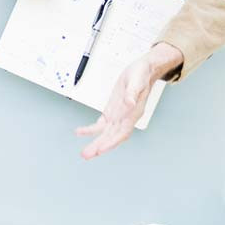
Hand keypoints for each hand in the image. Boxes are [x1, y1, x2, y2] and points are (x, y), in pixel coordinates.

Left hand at [75, 44, 179, 159]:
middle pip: (112, 136)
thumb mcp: (137, 80)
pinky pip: (101, 124)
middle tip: (87, 155)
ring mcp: (119, 115)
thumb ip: (133, 93)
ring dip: (95, 143)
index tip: (101, 150)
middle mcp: (126, 117)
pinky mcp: (112, 111)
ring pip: (106, 133)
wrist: (143, 69)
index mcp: (134, 113)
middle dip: (100, 146)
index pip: (122, 132)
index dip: (112, 142)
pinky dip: (91, 129)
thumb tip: (129, 103)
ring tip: (85, 152)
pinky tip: (82, 132)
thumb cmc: (142, 74)